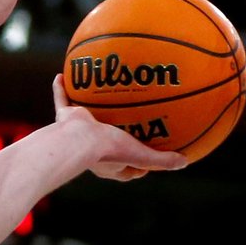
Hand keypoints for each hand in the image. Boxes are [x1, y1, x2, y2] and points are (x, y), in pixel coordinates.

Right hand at [51, 76, 186, 180]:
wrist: (79, 141)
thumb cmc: (109, 150)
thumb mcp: (142, 155)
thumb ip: (162, 160)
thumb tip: (185, 161)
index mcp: (109, 163)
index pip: (125, 169)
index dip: (137, 164)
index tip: (147, 156)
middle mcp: (91, 149)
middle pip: (104, 142)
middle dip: (114, 134)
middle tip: (125, 123)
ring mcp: (77, 133)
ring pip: (83, 120)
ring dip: (87, 109)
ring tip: (97, 95)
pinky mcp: (65, 119)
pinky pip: (62, 100)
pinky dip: (60, 89)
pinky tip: (62, 75)